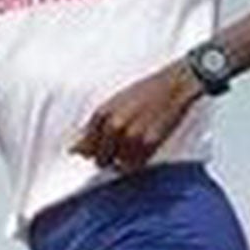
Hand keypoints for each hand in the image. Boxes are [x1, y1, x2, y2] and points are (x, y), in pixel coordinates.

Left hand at [73, 63, 202, 170]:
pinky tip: (144, 146)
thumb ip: (94, 126)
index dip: (92, 152)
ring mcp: (131, 136)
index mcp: (102, 114)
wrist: (174, 85)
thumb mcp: (114, 103)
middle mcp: (114, 126)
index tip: (99, 152)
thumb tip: (76, 150)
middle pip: (100, 160)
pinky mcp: (149, 143)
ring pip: (119, 164)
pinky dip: (138, 161)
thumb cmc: (145, 92)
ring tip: (136, 142)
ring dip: (125, 159)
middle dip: (108, 157)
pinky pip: (136, 164)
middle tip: (122, 145)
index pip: (85, 148)